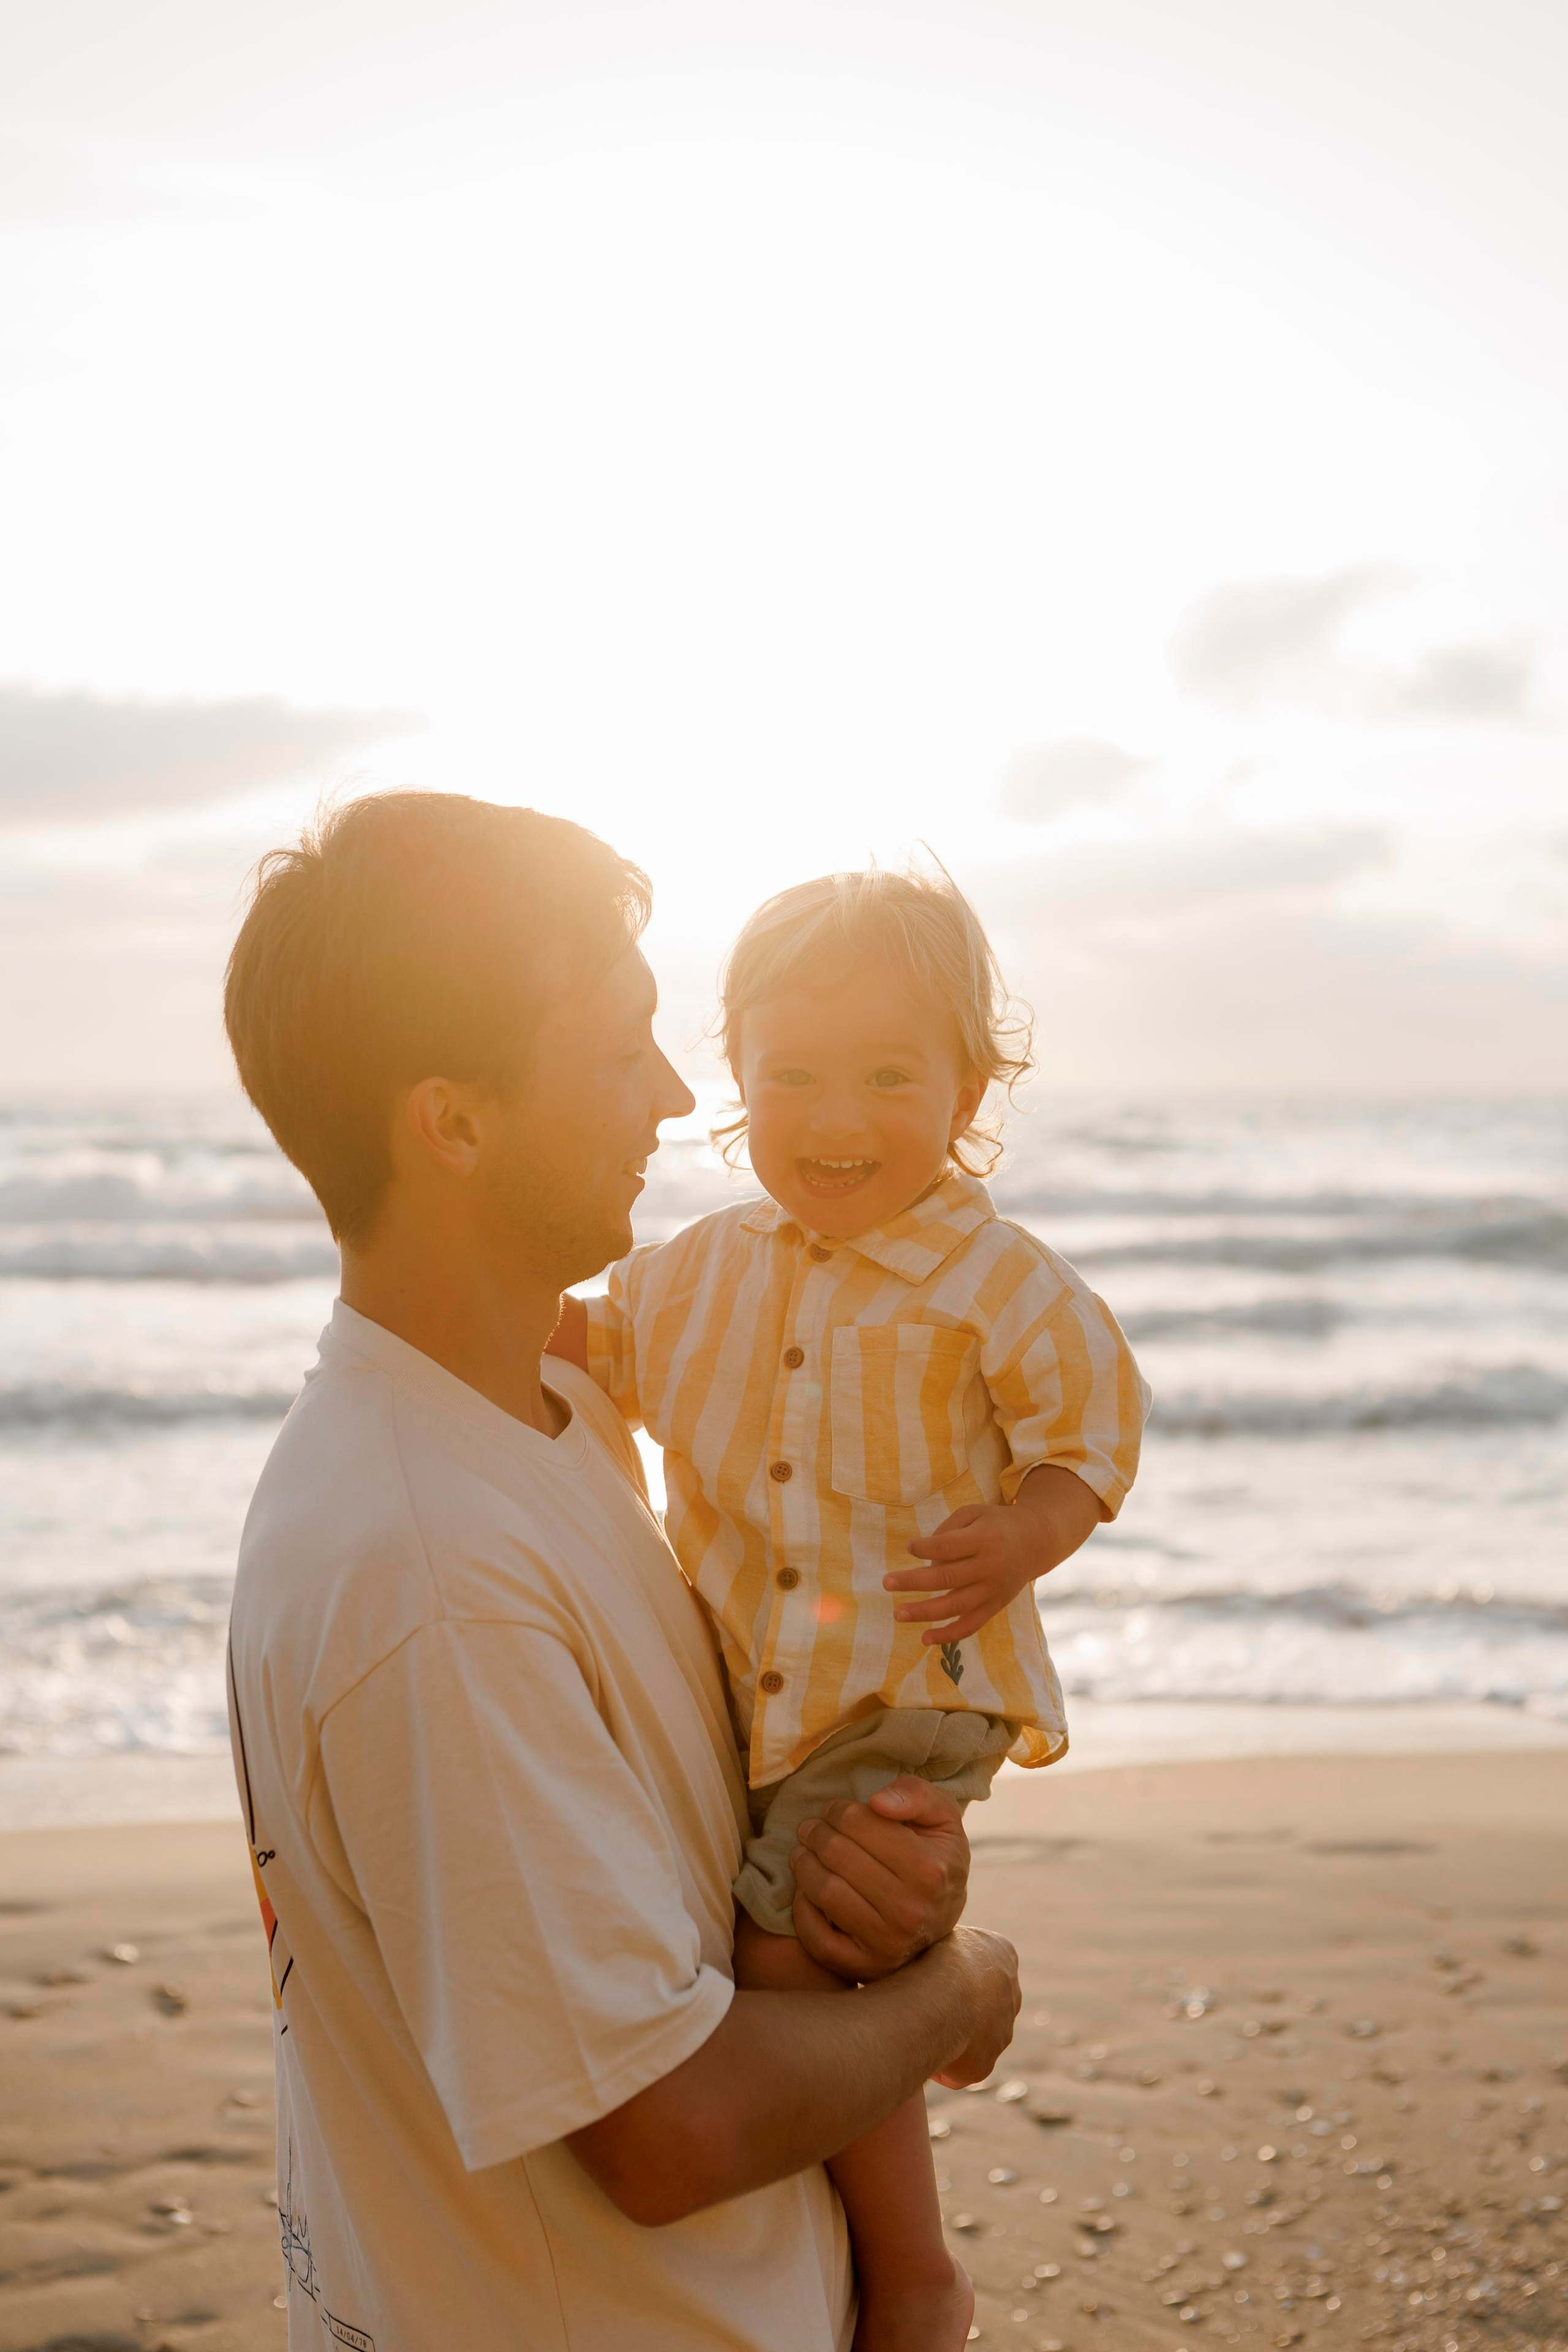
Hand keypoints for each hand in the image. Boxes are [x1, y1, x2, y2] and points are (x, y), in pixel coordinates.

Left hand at [790, 1775, 969, 1981]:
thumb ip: (916, 1795)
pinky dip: (802, 1911)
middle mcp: (910, 1911)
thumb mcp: (941, 1818)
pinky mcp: (864, 1969)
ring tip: (803, 1852)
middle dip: (816, 1833)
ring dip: (803, 1865)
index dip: (838, 1810)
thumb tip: (877, 1802)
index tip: (833, 1810)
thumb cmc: (936, 1858)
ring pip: (824, 1892)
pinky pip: (817, 1938)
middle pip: (837, 1855)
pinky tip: (807, 1891)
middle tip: (811, 1828)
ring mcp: (887, 1945)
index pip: (859, 1824)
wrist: (943, 1917)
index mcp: (929, 1870)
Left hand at [884, 1502, 1039, 1644]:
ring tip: (898, 1613)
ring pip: (955, 1606)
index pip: (948, 1547)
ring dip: (924, 1612)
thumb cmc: (994, 1524)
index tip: (908, 1546)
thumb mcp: (974, 1513)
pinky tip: (924, 1638)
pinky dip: (948, 1635)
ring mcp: (993, 1590)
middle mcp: (990, 1567)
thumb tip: (924, 1560)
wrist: (1035, 1542)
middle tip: (886, 1583)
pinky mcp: (995, 1606)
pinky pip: (970, 1625)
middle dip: (913, 1581)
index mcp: (984, 1539)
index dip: (925, 1548)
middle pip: (947, 1577)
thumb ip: (947, 1531)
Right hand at [930, 1923, 1021, 2086]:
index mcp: (1003, 1954)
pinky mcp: (984, 2065)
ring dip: (952, 2035)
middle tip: (925, 2004)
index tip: (928, 1973)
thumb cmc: (929, 1956)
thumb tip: (926, 1949)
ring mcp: (1002, 2032)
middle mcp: (1011, 1994)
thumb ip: (944, 1945)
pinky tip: (918, 2050)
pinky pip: (959, 2066)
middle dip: (960, 2006)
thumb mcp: (938, 1933)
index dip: (951, 1970)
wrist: (939, 1996)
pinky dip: (940, 2063)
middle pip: (984, 2002)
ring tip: (918, 2027)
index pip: (980, 1964)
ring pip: (974, 2037)